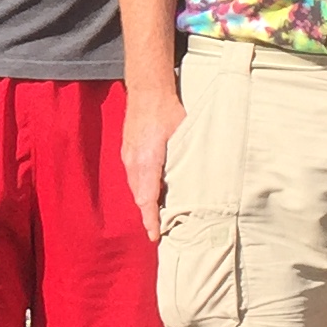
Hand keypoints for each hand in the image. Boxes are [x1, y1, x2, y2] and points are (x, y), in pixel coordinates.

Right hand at [122, 84, 183, 241]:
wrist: (147, 90)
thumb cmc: (166, 110)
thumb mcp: (181, 135)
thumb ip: (185, 160)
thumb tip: (199, 180)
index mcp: (147, 161)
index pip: (147, 199)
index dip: (150, 220)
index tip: (154, 236)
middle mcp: (133, 162)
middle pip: (139, 197)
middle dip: (148, 216)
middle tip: (159, 232)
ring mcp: (128, 156)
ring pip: (136, 188)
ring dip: (145, 202)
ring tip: (156, 217)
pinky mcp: (128, 151)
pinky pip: (134, 177)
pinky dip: (142, 189)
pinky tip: (152, 192)